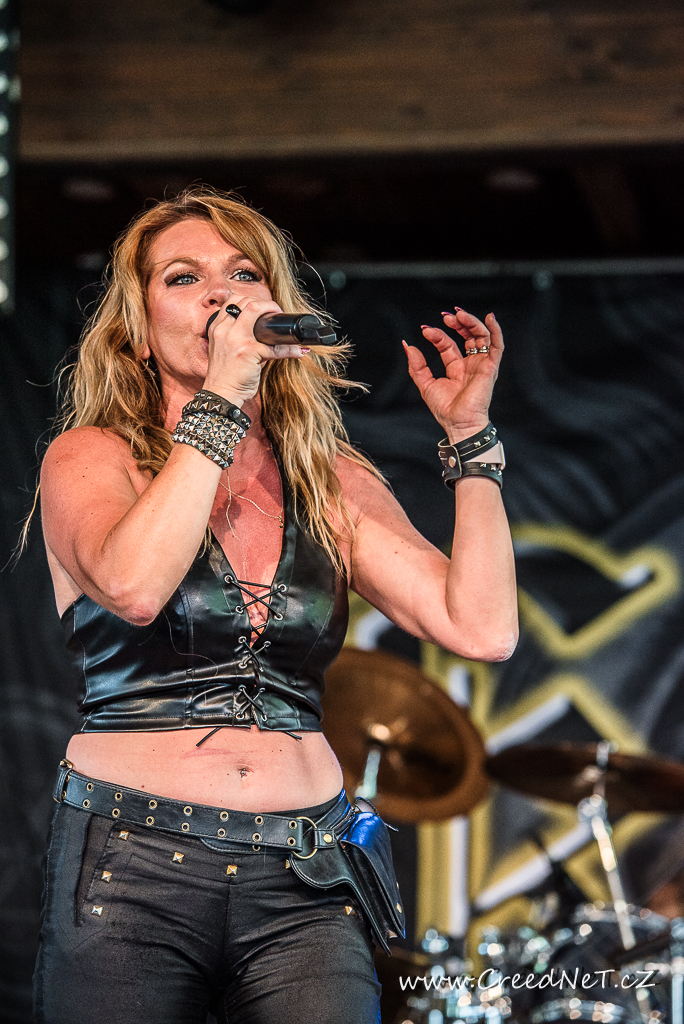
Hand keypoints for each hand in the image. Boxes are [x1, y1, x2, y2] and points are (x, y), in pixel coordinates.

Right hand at [203, 297, 309, 405]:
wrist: (221, 395)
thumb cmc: (225, 375)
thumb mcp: (226, 350)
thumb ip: (240, 338)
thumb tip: (268, 336)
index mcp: (217, 328)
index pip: (233, 301)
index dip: (251, 300)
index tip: (263, 309)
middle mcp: (224, 329)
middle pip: (245, 301)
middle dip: (265, 304)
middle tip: (276, 314)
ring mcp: (235, 339)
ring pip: (256, 309)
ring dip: (274, 312)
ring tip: (283, 324)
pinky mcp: (249, 351)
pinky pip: (275, 346)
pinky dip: (290, 349)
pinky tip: (298, 351)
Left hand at [403, 308, 502, 442]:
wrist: (459, 422)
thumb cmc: (445, 409)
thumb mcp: (425, 384)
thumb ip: (416, 365)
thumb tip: (407, 345)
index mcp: (456, 368)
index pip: (448, 344)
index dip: (438, 335)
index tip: (426, 329)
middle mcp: (470, 364)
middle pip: (467, 336)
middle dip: (457, 324)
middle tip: (445, 316)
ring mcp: (481, 365)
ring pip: (481, 336)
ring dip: (472, 323)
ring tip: (459, 314)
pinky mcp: (490, 367)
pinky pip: (498, 345)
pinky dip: (496, 330)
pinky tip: (490, 318)